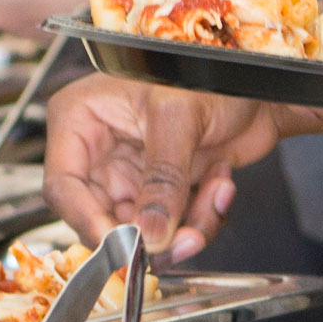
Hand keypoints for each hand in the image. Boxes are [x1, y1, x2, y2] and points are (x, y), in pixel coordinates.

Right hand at [42, 72, 290, 264]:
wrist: (258, 85)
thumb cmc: (210, 74)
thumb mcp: (179, 118)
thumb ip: (163, 179)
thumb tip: (150, 233)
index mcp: (81, 119)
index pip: (63, 186)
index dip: (88, 222)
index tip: (125, 247)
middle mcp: (99, 150)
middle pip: (101, 218)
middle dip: (149, 233)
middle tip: (187, 237)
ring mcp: (130, 173)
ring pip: (141, 230)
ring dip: (185, 226)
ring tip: (217, 193)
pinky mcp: (161, 191)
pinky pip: (170, 228)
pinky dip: (200, 218)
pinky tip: (220, 184)